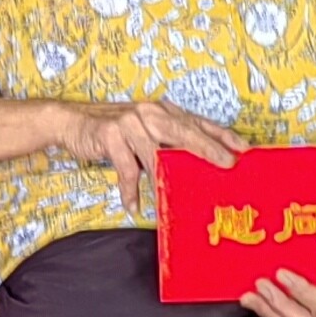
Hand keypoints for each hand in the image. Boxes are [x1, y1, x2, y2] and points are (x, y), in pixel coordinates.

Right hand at [55, 97, 241, 216]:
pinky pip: (125, 168)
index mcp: (162, 111)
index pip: (198, 122)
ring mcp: (129, 122)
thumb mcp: (143, 132)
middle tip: (227, 163)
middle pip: (184, 132)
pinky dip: (130, 190)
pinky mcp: (110, 135)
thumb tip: (192, 169)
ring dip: (165, 179)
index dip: (222, 134)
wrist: (71, 121)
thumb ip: (165, 143)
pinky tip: (134, 205)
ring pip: (155, 153)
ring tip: (176, 195)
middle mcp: (149, 112)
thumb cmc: (113, 131)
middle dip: (207, 148)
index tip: (244, 147)